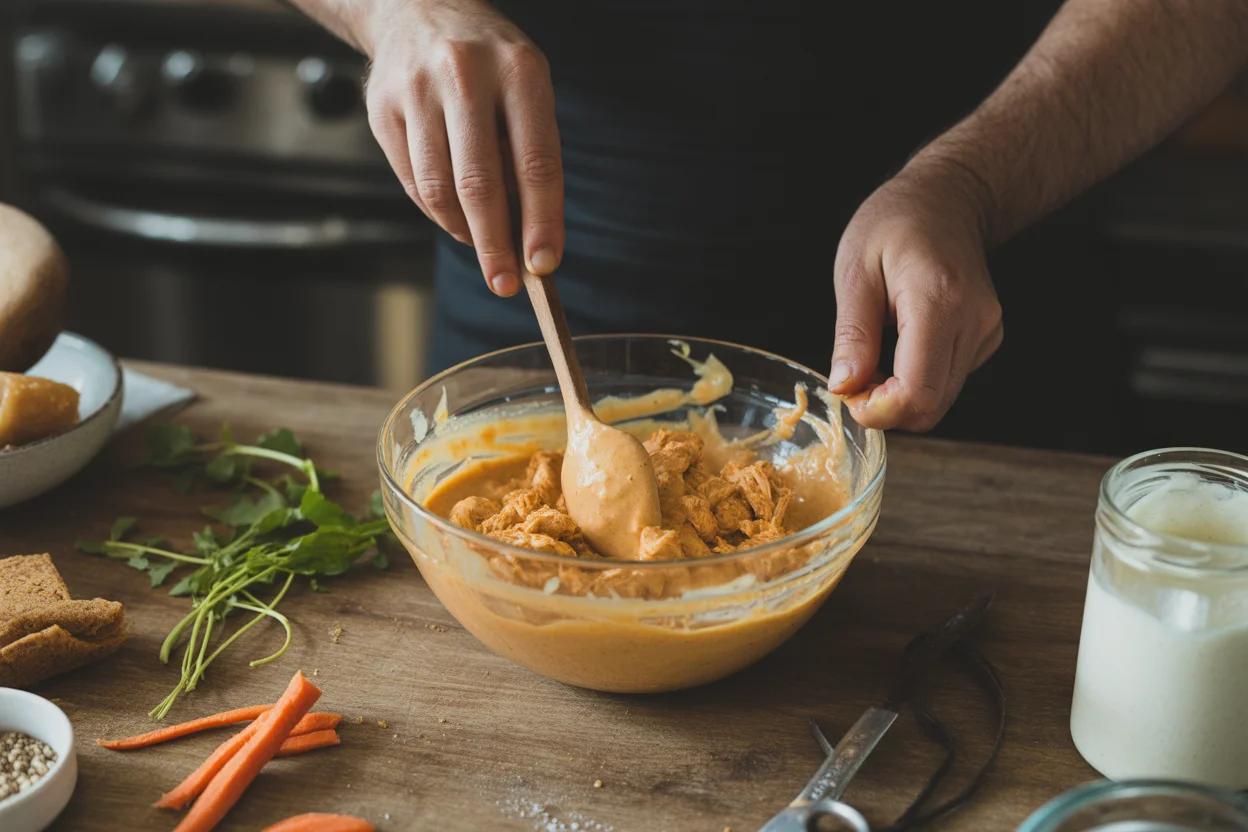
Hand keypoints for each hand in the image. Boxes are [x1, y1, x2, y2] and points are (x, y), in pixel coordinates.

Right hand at [362, 0, 562, 294]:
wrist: (416, 7)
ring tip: (482, 245)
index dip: (541, 221)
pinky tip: (455, 215)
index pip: (536, 162)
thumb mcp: (527, 88)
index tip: (544, 264)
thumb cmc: (489, 64)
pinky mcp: (382, 108)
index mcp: (518, 70)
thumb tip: (531, 237)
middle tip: (506, 284)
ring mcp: (416, 91)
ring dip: (464, 231)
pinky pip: (413, 181)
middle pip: (479, 183)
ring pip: (439, 189)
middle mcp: (464, 75)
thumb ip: (530, 153)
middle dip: (495, 245)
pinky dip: (437, 211)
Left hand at [829, 163, 1003, 431]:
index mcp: (938, 301)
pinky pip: (949, 381)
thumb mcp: (855, 271)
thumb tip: (844, 386)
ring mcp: (986, 330)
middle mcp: (973, 320)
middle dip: (886, 409)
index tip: (850, 395)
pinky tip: (899, 349)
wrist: (946, 199)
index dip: (879, 411)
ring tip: (874, 359)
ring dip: (900, 396)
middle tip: (854, 380)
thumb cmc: (895, 223)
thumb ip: (852, 334)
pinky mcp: (987, 337)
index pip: (917, 391)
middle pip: (932, 406)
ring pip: (941, 399)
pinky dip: (918, 380)